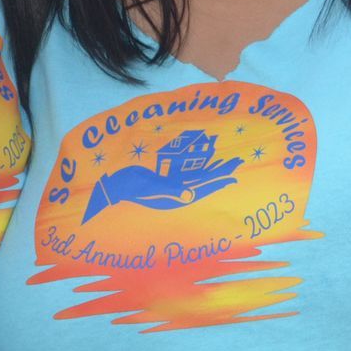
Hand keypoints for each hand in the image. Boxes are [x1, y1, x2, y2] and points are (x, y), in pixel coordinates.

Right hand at [82, 156, 243, 221]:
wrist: (113, 184)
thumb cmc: (130, 187)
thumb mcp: (150, 188)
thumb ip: (170, 191)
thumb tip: (191, 195)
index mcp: (175, 196)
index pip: (202, 188)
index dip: (218, 181)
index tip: (234, 175)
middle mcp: (176, 191)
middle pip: (203, 180)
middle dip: (220, 171)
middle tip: (237, 162)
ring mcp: (170, 183)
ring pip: (195, 173)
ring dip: (210, 164)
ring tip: (225, 157)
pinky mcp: (163, 176)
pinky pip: (183, 168)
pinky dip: (194, 161)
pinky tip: (203, 153)